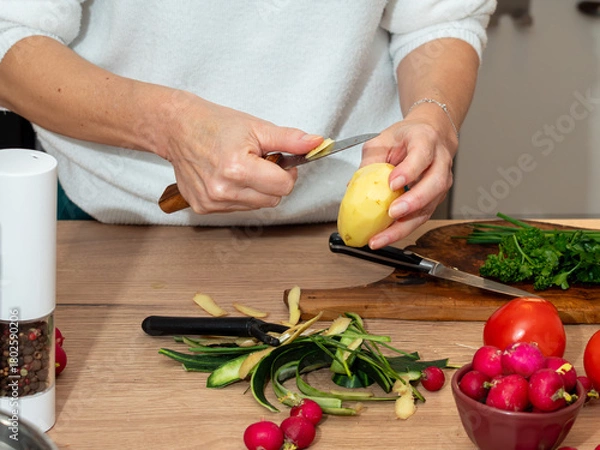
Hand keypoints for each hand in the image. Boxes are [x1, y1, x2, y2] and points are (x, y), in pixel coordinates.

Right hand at [157, 91, 322, 213]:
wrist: (177, 128)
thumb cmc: (214, 124)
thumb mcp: (256, 127)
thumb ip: (290, 139)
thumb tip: (316, 143)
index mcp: (237, 168)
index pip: (284, 186)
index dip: (287, 172)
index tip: (278, 161)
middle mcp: (223, 190)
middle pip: (273, 199)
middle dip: (272, 182)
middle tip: (259, 162)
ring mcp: (212, 201)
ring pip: (256, 206)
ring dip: (256, 190)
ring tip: (241, 167)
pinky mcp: (203, 207)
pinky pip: (236, 208)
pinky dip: (238, 195)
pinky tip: (227, 177)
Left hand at [360, 103, 458, 247]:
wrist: (431, 135)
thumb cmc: (407, 137)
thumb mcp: (383, 140)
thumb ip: (371, 161)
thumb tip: (353, 187)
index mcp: (425, 140)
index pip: (422, 155)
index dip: (409, 171)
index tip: (393, 183)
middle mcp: (439, 162)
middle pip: (434, 184)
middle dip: (413, 202)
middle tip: (393, 213)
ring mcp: (441, 182)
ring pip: (429, 207)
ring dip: (405, 225)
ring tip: (381, 238)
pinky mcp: (436, 199)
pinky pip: (421, 217)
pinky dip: (402, 229)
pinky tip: (385, 237)